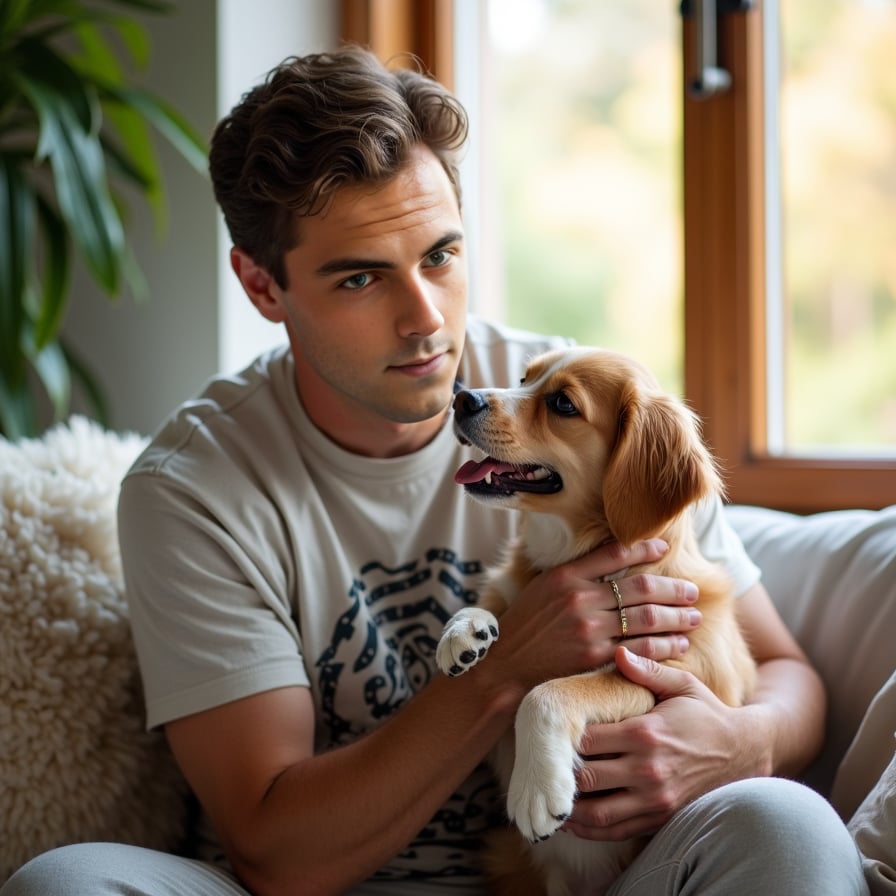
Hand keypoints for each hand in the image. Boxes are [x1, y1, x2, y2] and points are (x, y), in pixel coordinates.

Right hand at [489, 540, 701, 690]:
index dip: (644, 548)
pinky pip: (639, 647)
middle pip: (640, 587)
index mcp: (566, 575)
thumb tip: (608, 555)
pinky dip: (663, 645)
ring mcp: (589, 629)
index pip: (615, 553)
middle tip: (693, 590)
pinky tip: (678, 644)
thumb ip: (574, 572)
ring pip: (646, 617)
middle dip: (673, 588)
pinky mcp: (595, 656)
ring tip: (693, 616)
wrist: (505, 664)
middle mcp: (580, 598)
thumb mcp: (542, 586)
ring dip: (676, 616)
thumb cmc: (525, 623)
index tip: (663, 547)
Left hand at [563, 646, 762, 841]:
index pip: (589, 739)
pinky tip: (569, 819)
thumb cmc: (707, 713)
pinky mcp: (660, 818)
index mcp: (646, 733)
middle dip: (560, 773)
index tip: (547, 733)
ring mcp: (654, 799)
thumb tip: (617, 650)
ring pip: (597, 812)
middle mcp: (648, 770)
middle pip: (587, 776)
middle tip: (538, 765)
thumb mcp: (682, 685)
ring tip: (545, 796)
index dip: (564, 738)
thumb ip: (647, 669)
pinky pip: (616, 831)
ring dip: (568, 808)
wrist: (745, 753)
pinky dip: (588, 830)